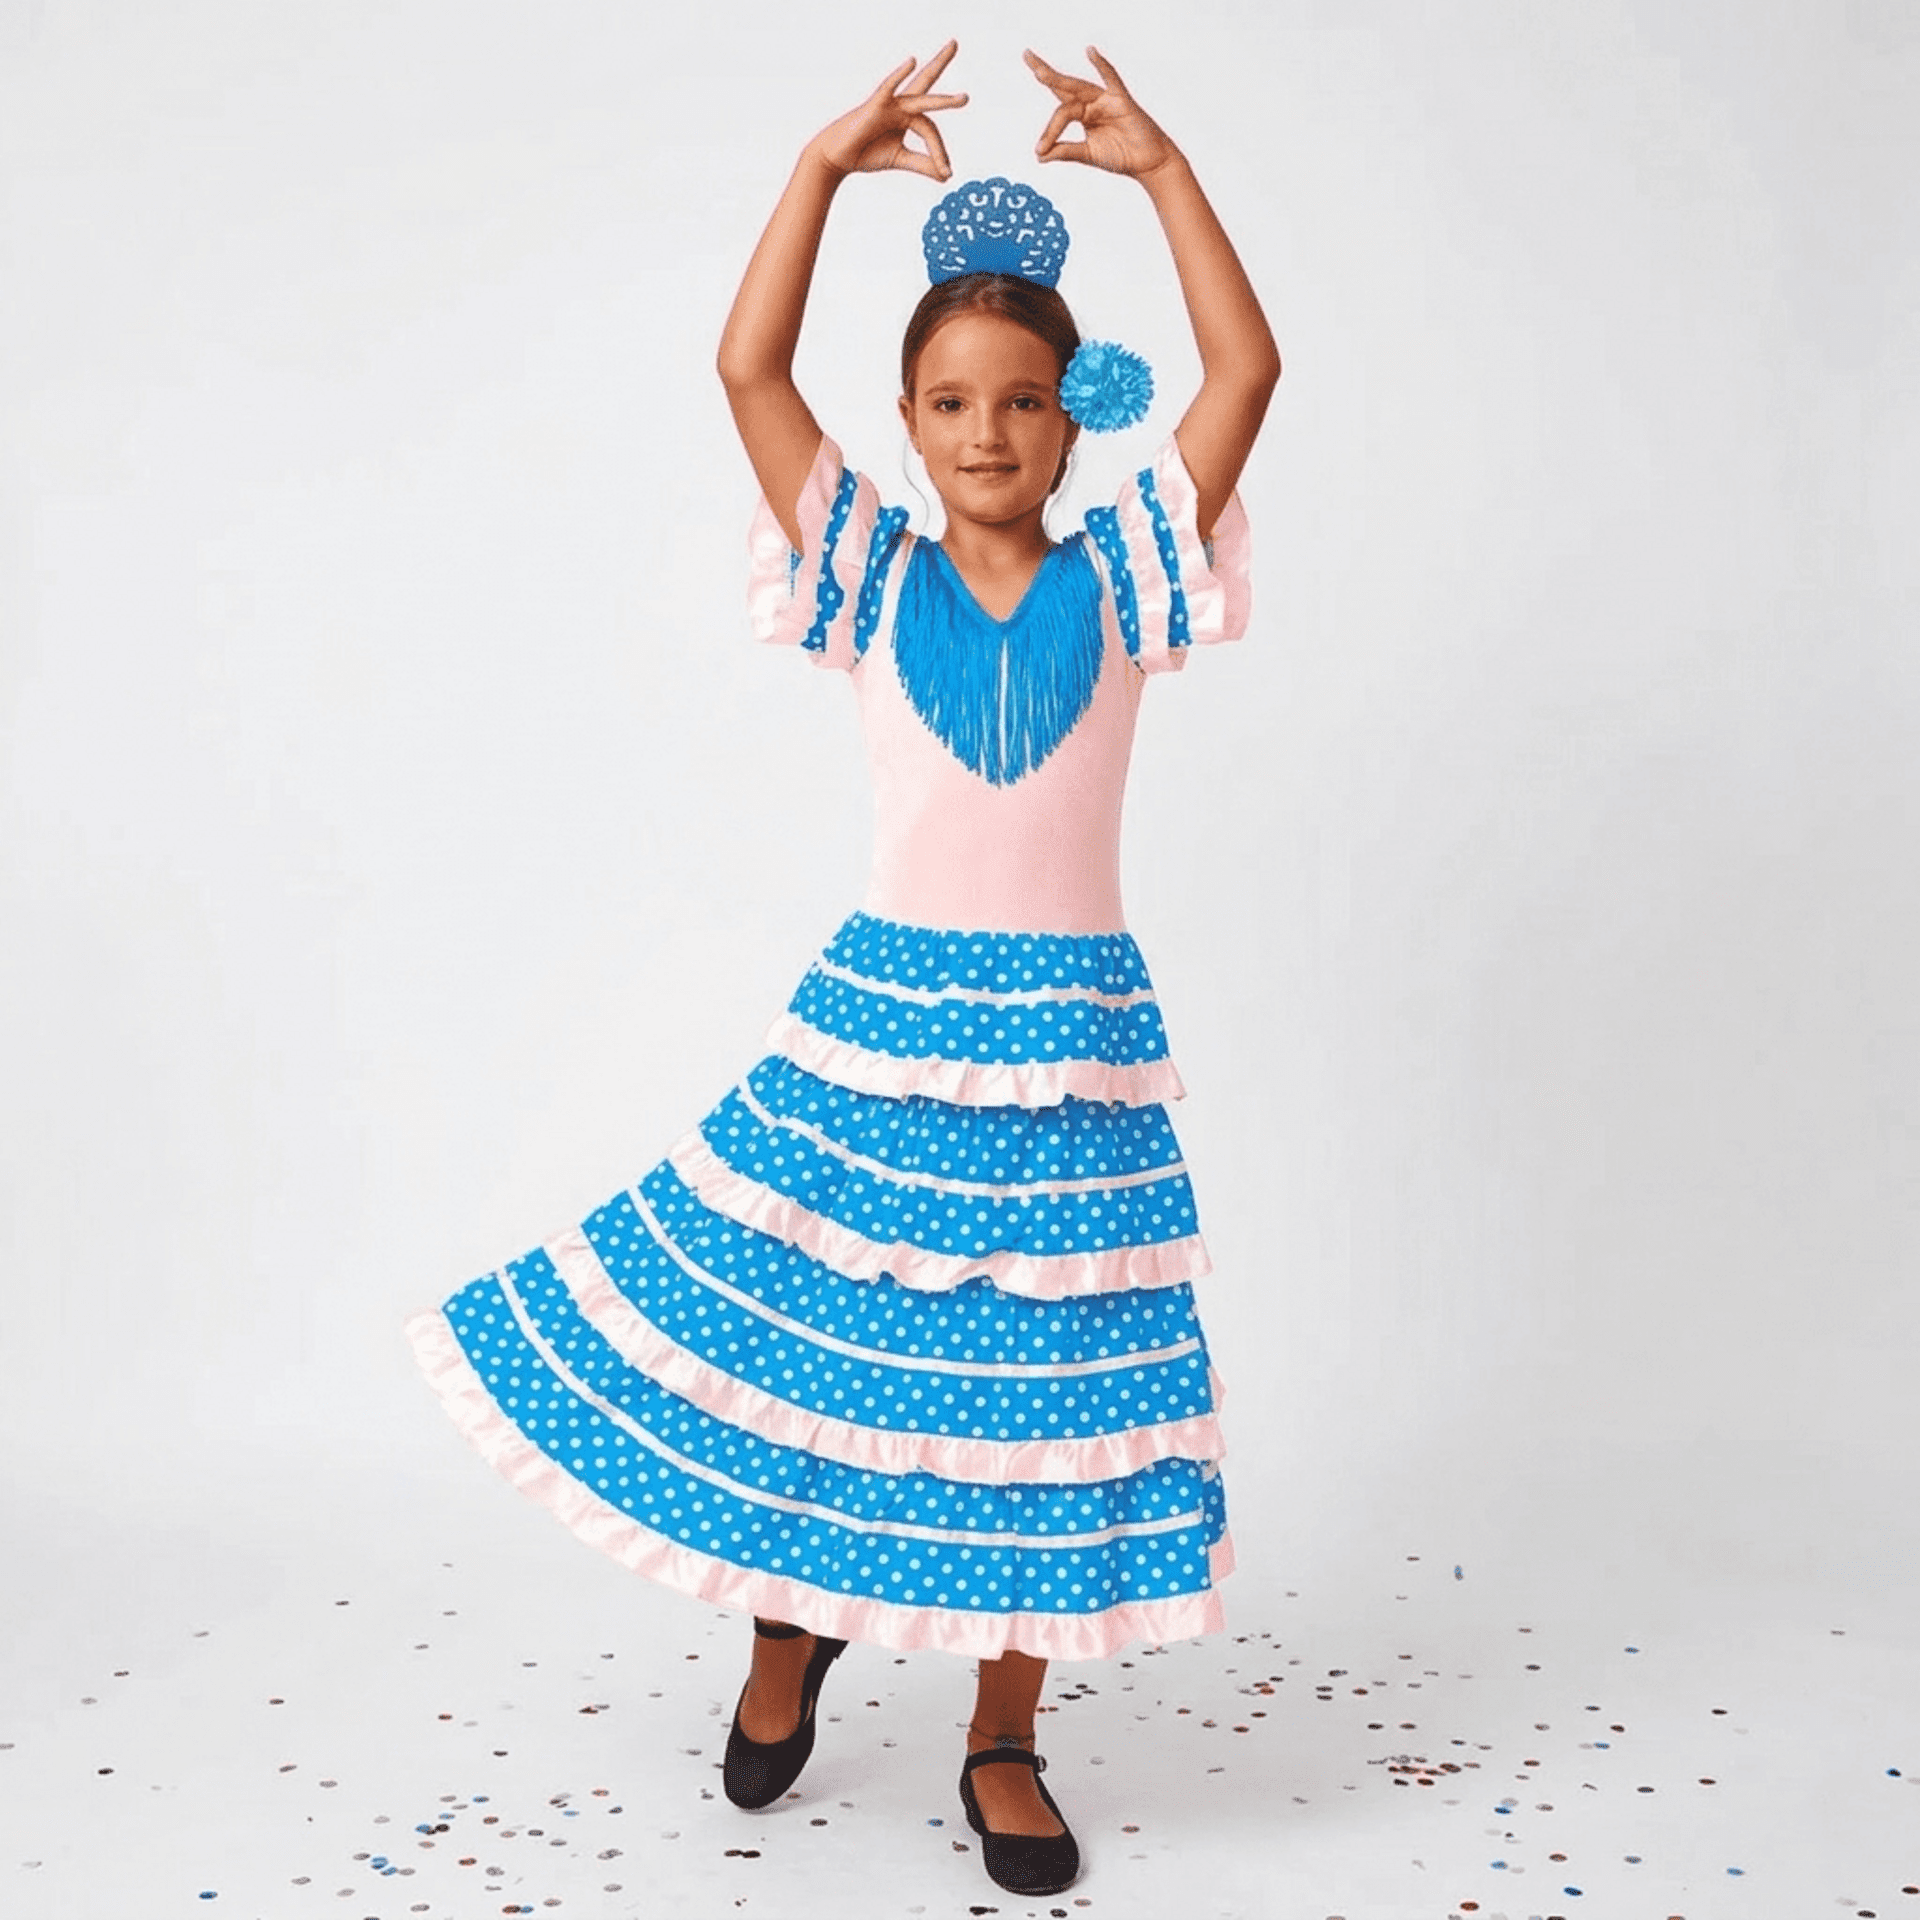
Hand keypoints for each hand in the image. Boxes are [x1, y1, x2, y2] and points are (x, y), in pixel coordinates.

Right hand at [810, 43, 966, 181]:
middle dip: (940, 63)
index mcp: (907, 118)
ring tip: (962, 99)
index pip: (931, 131)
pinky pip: (888, 88)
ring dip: (941, 100)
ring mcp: (889, 104)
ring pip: (918, 96)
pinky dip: (899, 75)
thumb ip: (923, 164)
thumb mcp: (900, 159)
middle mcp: (901, 105)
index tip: (946, 172)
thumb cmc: (866, 153)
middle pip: (926, 83)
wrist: (838, 157)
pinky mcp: (875, 105)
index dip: (940, 152)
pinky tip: (911, 62)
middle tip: (954, 42)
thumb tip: (947, 176)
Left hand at [1026, 45, 1179, 177]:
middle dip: (1045, 73)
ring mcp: (1106, 99)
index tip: (1039, 151)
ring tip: (1039, 73)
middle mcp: (1091, 103)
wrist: (1147, 162)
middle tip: (1026, 55)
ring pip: (1079, 88)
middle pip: (1064, 87)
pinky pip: (1111, 79)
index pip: (1059, 113)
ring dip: (1059, 80)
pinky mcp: (1121, 100)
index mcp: (1083, 115)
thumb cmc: (1120, 156)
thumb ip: (1065, 151)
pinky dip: (1101, 65)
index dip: (1048, 131)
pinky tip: (1090, 52)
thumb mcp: (1088, 155)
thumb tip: (1039, 156)